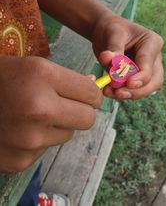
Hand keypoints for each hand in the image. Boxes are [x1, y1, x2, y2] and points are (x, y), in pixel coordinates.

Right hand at [0, 56, 101, 172]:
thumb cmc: (1, 78)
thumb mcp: (33, 67)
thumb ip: (67, 78)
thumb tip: (95, 87)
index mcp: (42, 76)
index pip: (92, 93)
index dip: (91, 93)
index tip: (85, 93)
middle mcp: (38, 108)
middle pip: (88, 119)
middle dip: (81, 111)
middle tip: (66, 105)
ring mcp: (28, 139)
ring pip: (68, 134)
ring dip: (58, 125)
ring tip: (34, 115)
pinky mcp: (20, 160)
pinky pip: (46, 147)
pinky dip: (40, 139)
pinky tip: (20, 129)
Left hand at [92, 14, 163, 99]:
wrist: (106, 32)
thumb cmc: (112, 29)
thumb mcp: (113, 34)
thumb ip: (113, 49)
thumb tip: (109, 60)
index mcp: (152, 42)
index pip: (149, 64)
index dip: (141, 77)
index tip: (129, 83)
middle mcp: (154, 58)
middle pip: (154, 81)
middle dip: (137, 91)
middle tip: (118, 93)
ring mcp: (147, 70)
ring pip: (146, 89)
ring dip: (128, 94)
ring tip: (108, 92)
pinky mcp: (137, 78)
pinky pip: (134, 90)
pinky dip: (122, 93)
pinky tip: (108, 91)